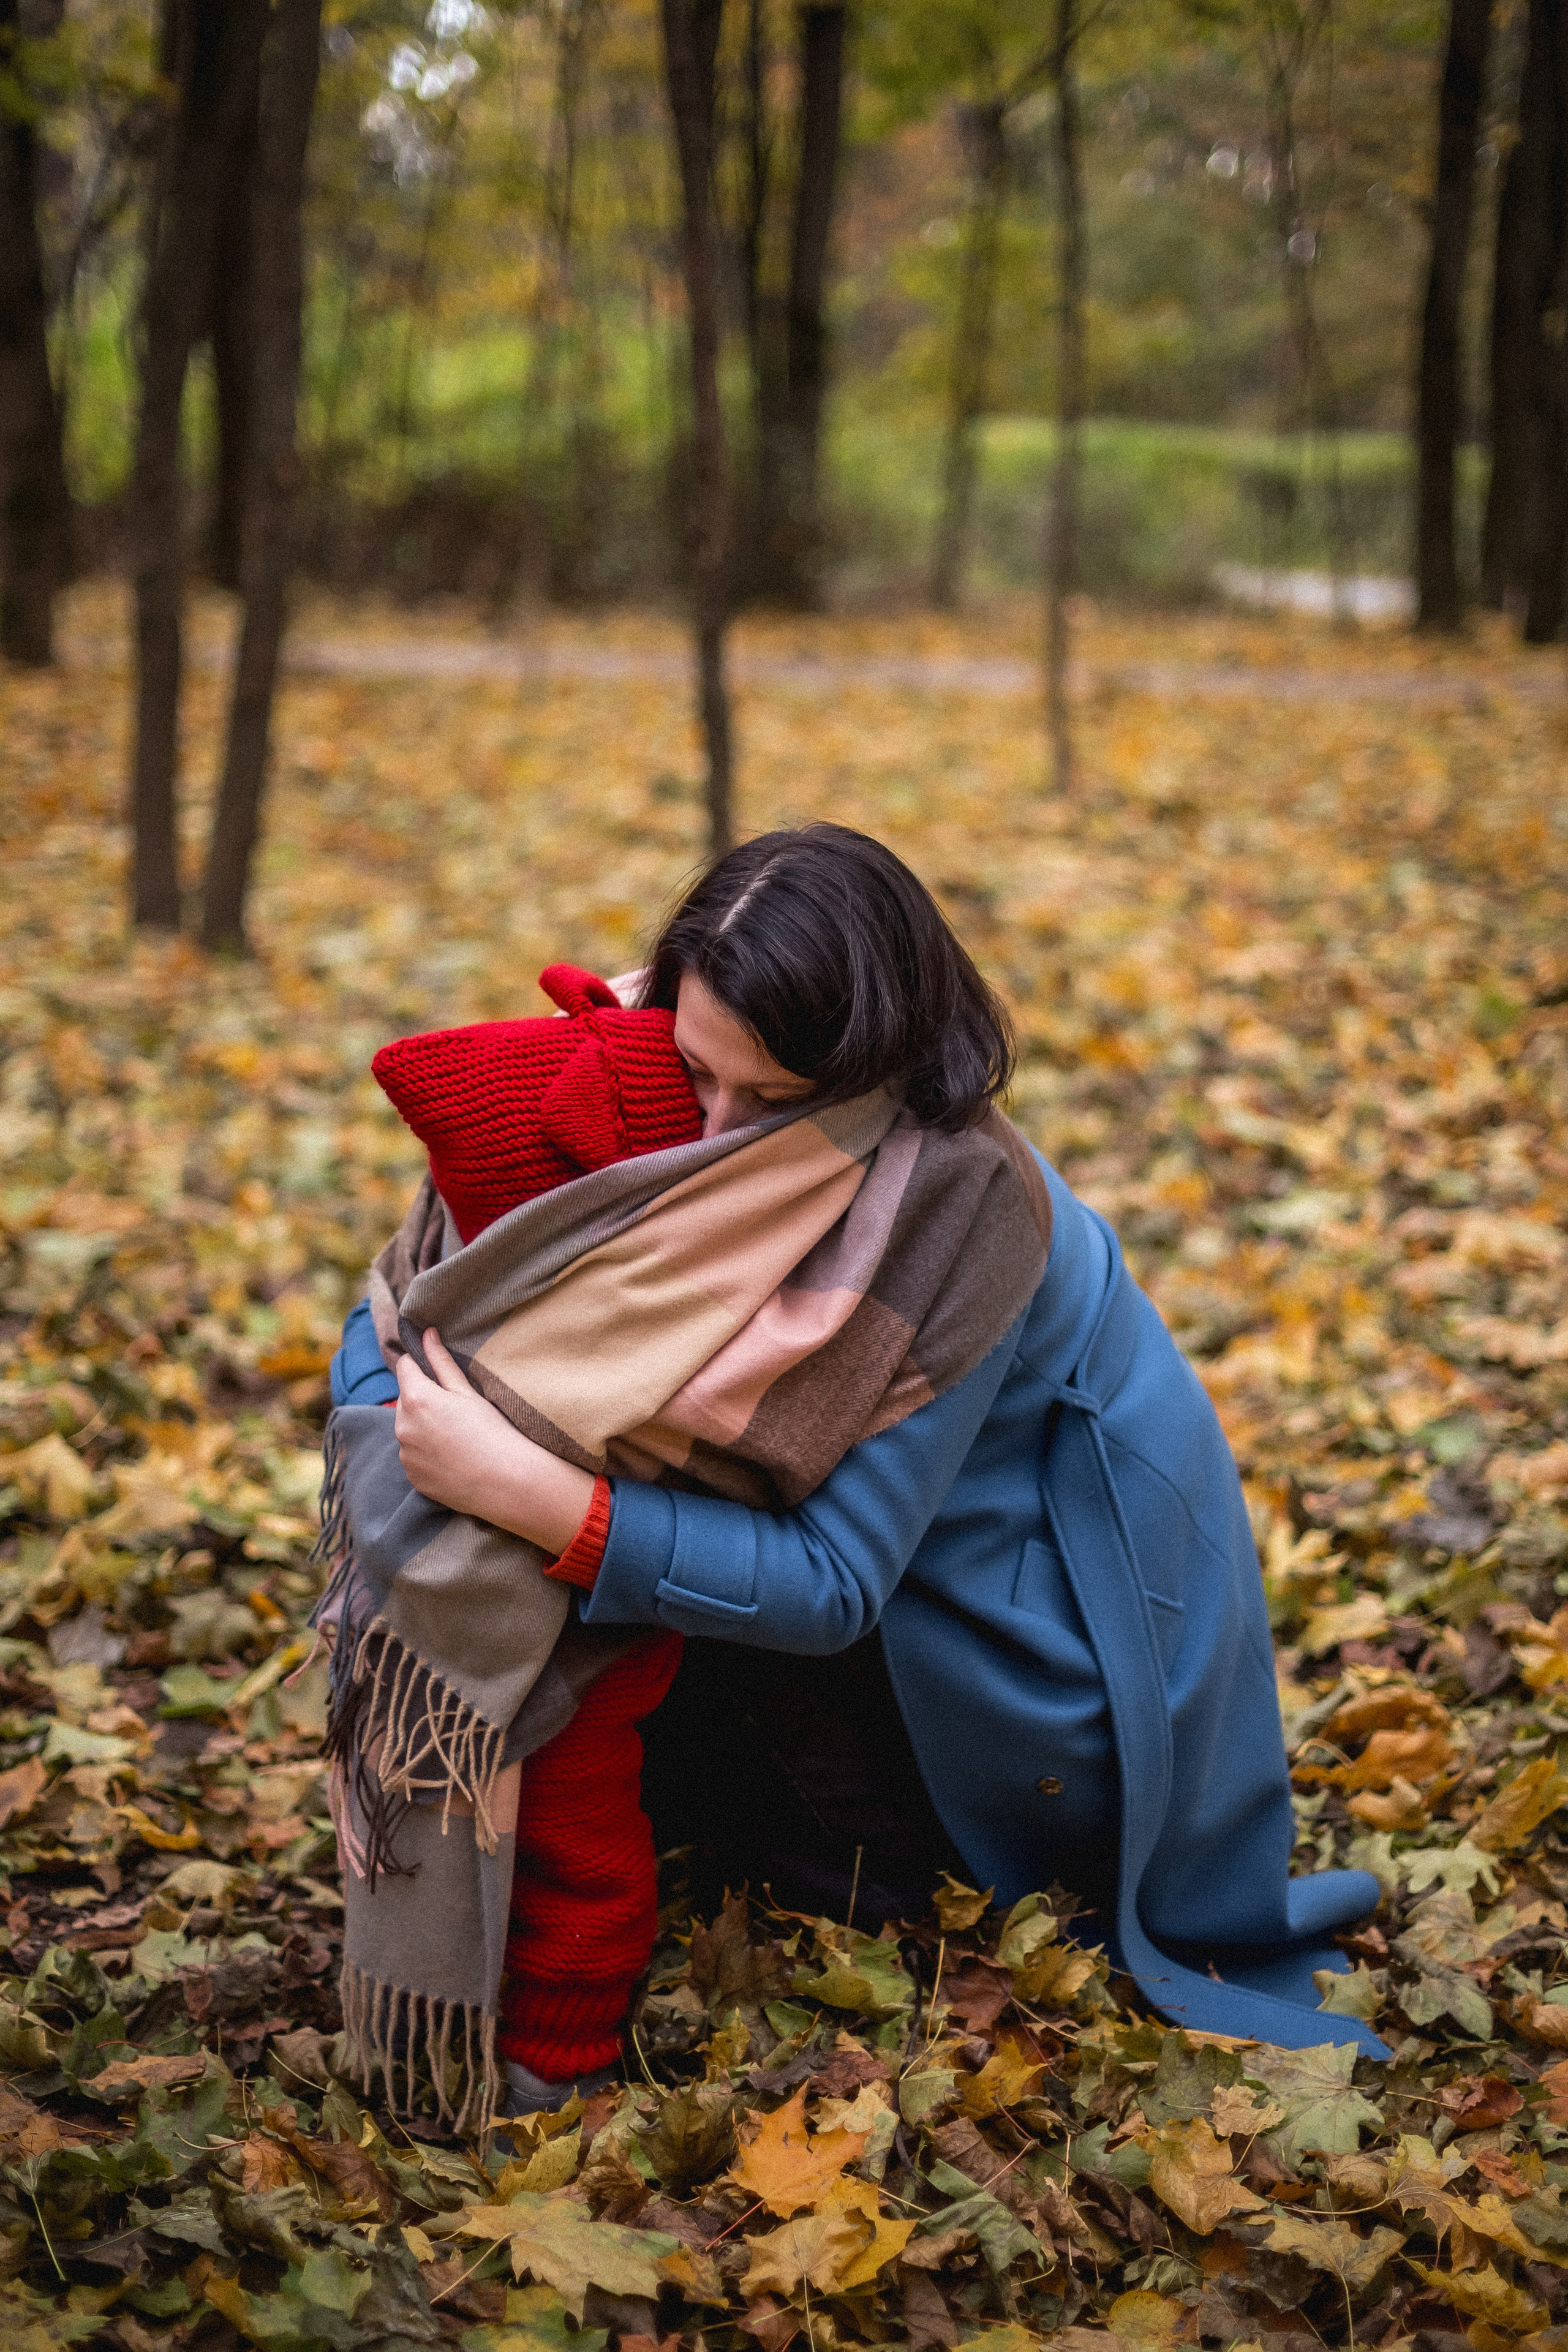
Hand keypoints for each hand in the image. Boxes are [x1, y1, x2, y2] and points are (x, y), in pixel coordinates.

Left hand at [393, 1329, 595, 1554]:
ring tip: (456, 1436)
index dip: (420, 1364)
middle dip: (423, 1399)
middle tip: (455, 1410)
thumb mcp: (467, 1392)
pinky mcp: (412, 1477)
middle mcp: (402, 1426)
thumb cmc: (492, 1431)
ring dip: (422, 1427)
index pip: (405, 1366)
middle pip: (406, 1399)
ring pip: (408, 1429)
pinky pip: (413, 1456)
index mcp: (417, 1398)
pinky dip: (426, 1453)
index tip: (436, 1371)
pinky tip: (453, 1457)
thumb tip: (425, 1334)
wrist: (505, 1482)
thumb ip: (441, 1362)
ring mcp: (405, 1455)